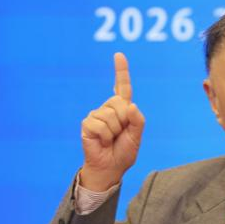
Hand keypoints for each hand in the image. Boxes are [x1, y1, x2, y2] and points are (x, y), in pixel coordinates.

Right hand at [79, 52, 144, 192]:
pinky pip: (100, 125)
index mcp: (122, 109)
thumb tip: (131, 106)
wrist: (110, 168)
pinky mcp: (87, 123)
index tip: (118, 55)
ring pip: (111, 115)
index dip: (121, 71)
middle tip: (120, 135)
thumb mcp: (137, 137)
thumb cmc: (123, 153)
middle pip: (120, 103)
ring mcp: (96, 115)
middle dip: (124, 121)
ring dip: (115, 132)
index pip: (122, 87)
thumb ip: (138, 121)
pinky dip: (105, 137)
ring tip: (111, 140)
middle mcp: (108, 108)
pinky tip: (102, 142)